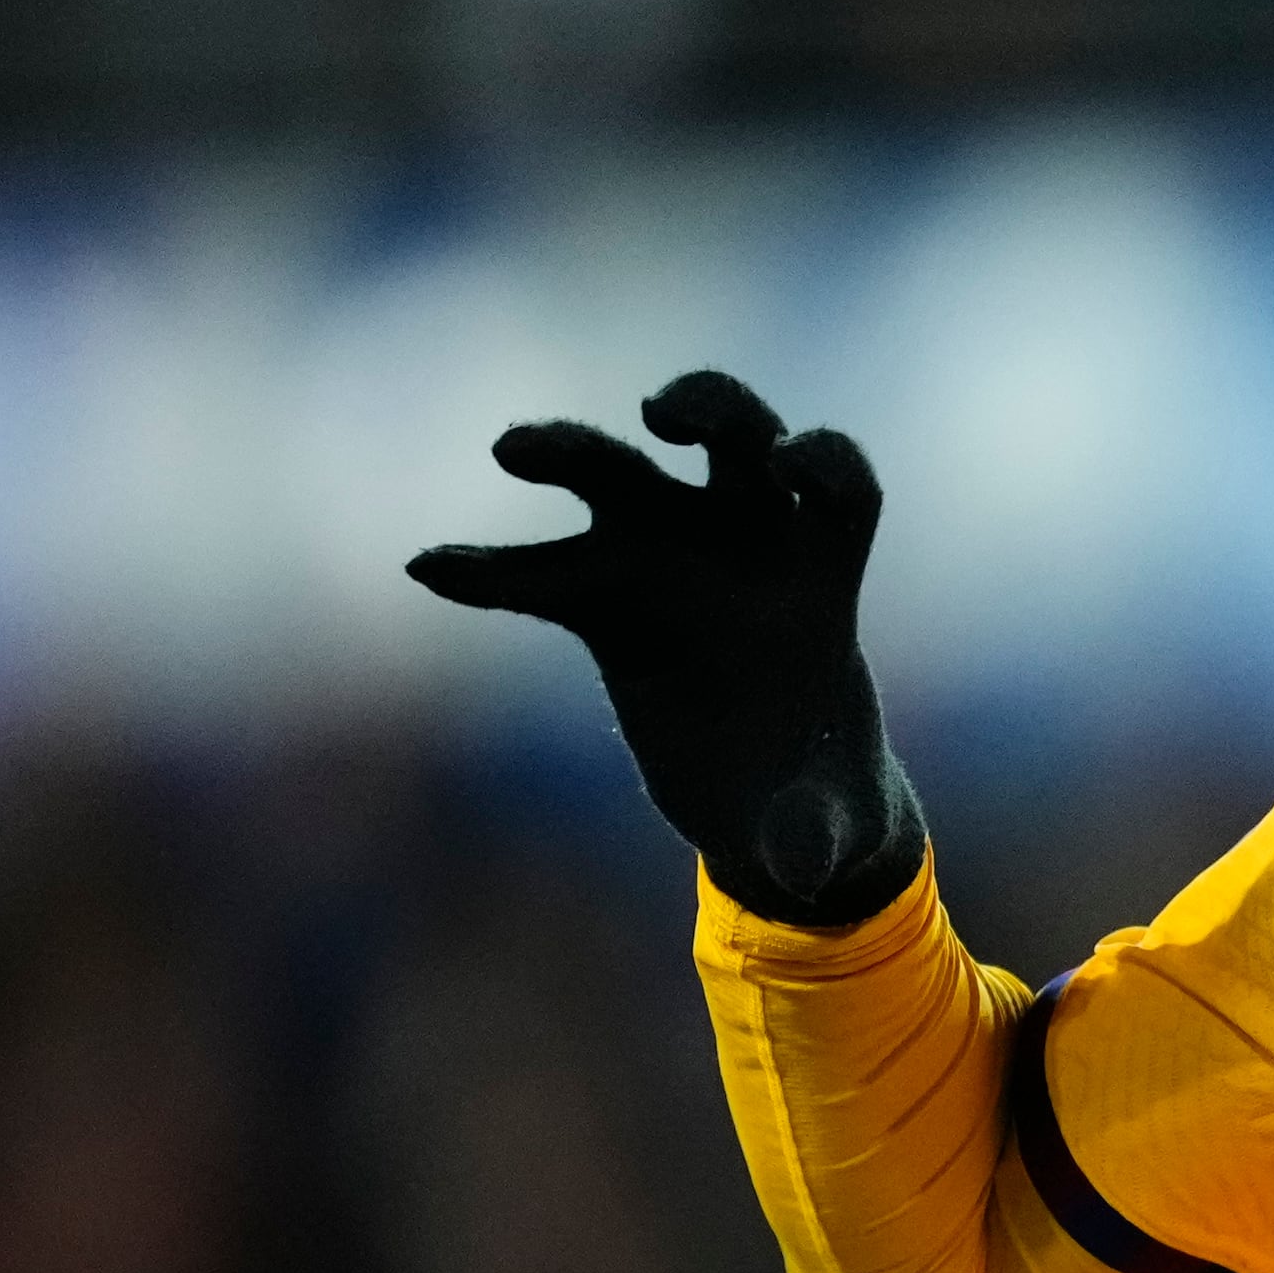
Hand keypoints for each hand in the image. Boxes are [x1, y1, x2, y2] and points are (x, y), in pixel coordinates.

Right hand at [405, 370, 928, 926]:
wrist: (772, 814)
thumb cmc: (822, 801)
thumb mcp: (832, 829)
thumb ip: (820, 835)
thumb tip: (798, 865)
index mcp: (820, 578)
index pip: (841, 485)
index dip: (827, 460)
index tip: (792, 464)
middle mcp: (746, 544)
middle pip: (735, 439)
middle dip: (707, 406)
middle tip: (661, 413)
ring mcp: (670, 562)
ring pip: (622, 476)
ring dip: (570, 450)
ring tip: (511, 448)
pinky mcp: (605, 603)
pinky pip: (539, 574)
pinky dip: (489, 573)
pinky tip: (432, 570)